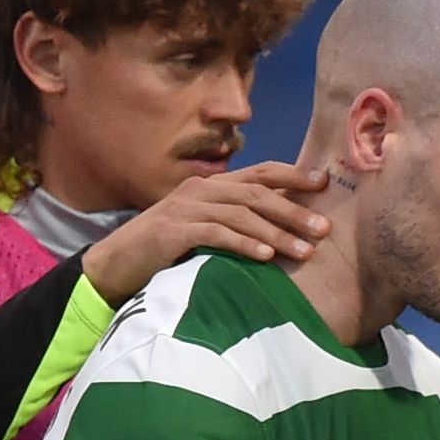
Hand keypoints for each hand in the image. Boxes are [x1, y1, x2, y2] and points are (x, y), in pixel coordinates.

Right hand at [84, 160, 330, 305]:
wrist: (114, 266)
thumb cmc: (163, 252)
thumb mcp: (202, 230)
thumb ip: (232, 222)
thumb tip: (276, 229)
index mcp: (210, 186)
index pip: (260, 173)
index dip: (293, 175)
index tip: (324, 183)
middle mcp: (200, 190)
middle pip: (257, 193)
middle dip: (294, 210)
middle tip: (324, 228)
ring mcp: (185, 209)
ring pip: (241, 214)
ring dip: (276, 232)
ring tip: (303, 250)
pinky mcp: (173, 231)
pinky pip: (216, 234)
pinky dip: (243, 244)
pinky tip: (265, 257)